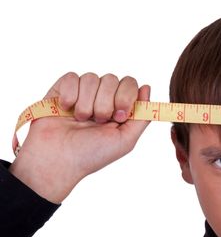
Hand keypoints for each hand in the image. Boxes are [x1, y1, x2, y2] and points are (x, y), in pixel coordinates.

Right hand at [9, 72, 150, 203]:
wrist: (58, 159)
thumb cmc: (91, 154)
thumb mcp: (126, 140)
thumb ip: (142, 116)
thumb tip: (147, 87)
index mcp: (119, 107)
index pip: (130, 83)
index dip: (126, 96)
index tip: (120, 116)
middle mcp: (102, 97)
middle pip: (112, 79)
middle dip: (106, 103)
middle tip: (99, 121)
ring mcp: (82, 92)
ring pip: (92, 78)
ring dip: (87, 103)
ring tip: (81, 120)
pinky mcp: (63, 89)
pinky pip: (72, 77)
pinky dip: (70, 95)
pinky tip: (66, 109)